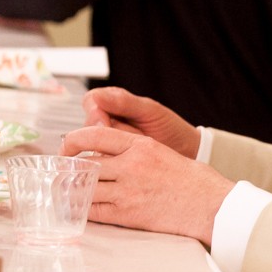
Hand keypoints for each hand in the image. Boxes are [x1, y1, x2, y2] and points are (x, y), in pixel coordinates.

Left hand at [61, 124, 234, 244]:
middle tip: (63, 173)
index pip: (96, 134)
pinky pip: (94, 211)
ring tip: (67, 193)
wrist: (210, 205)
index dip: (74, 140)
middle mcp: (132, 165)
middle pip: (86, 162)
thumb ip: (137, 152)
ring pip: (85, 188)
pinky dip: (82, 210)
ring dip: (72, 191)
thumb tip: (112, 156)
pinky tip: (79, 209)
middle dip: (69, 168)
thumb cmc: (194, 181)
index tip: (68, 147)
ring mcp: (128, 190)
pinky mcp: (128, 213)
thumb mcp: (164, 153)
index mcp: (141, 145)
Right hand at [81, 86, 199, 158]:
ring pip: (90, 148)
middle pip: (86, 127)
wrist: (185, 151)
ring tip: (120, 160)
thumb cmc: (169, 127)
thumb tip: (97, 97)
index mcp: (112, 103)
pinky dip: (106, 169)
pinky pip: (99, 166)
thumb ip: (123, 102)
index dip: (94, 113)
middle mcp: (105, 122)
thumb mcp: (150, 111)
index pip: (91, 102)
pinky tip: (115, 174)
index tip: (104, 124)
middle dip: (98, 138)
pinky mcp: (110, 163)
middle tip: (114, 146)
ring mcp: (106, 144)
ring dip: (102, 155)